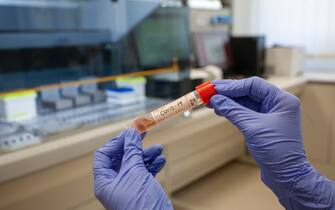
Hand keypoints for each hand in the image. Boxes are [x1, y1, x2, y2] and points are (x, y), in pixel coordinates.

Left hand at [93, 128, 172, 209]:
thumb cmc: (140, 203)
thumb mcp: (134, 172)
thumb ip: (131, 151)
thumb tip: (130, 133)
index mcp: (104, 181)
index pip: (104, 155)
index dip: (116, 142)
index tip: (131, 132)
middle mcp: (114, 184)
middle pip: (121, 157)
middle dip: (134, 146)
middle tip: (145, 133)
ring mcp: (128, 187)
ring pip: (135, 164)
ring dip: (147, 155)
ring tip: (159, 149)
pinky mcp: (140, 190)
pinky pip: (144, 173)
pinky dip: (152, 165)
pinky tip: (161, 161)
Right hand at [209, 77, 334, 208]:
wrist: (285, 175)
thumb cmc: (277, 151)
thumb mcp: (252, 127)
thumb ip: (233, 110)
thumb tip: (216, 100)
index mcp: (281, 100)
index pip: (254, 85)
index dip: (233, 86)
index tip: (216, 88)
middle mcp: (277, 104)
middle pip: (248, 92)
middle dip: (228, 93)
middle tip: (210, 92)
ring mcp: (270, 114)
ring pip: (245, 102)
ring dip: (228, 101)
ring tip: (211, 101)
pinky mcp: (263, 124)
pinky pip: (245, 112)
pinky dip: (232, 111)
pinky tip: (220, 110)